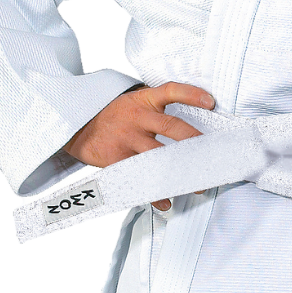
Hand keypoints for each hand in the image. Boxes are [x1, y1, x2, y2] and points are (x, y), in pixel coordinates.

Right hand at [62, 81, 214, 210]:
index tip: (211, 102)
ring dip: (180, 171)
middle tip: (213, 157)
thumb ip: (158, 109)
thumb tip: (197, 119)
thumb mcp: (134, 103)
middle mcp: (136, 117)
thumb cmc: (116, 116)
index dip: (191, 95)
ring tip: (197, 185)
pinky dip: (153, 192)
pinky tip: (164, 201)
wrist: (78, 125)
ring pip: (158, 154)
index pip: (170, 91)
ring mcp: (126, 138)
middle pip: (172, 127)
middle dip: (195, 143)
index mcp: (144, 101)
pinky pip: (139, 175)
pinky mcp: (116, 158)